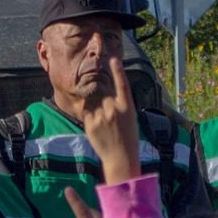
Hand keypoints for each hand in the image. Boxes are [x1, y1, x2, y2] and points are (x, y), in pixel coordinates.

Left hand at [82, 55, 140, 183]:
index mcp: (127, 107)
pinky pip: (87, 113)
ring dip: (97, 110)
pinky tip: (99, 129)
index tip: (113, 59)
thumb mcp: (129, 118)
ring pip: (94, 104)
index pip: (122, 84)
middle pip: (104, 95)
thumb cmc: (128, 139)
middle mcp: (114, 109)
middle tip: (111, 119)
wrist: (121, 158)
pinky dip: (90, 117)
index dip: (118, 70)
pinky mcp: (90, 124)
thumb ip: (119, 105)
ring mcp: (101, 116)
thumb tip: (107, 96)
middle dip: (104, 101)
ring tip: (106, 127)